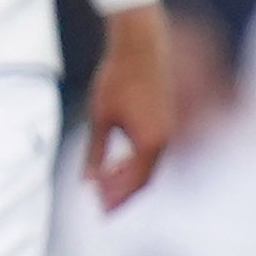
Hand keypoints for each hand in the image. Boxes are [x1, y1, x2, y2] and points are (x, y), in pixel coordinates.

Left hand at [84, 3, 173, 209]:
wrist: (140, 45)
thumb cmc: (117, 78)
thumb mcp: (100, 118)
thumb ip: (95, 153)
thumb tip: (88, 181)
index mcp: (150, 141)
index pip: (134, 182)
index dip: (117, 199)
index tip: (99, 210)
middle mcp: (164, 138)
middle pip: (145, 179)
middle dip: (123, 194)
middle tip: (100, 205)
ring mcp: (167, 129)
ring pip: (150, 166)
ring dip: (129, 179)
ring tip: (106, 186)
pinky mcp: (165, 119)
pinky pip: (153, 152)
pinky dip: (136, 163)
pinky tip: (118, 162)